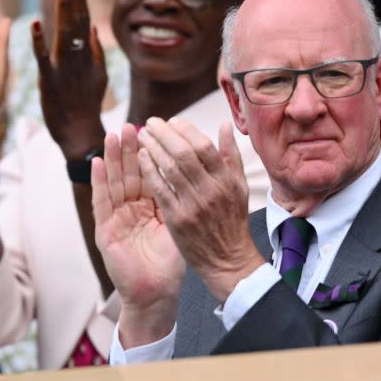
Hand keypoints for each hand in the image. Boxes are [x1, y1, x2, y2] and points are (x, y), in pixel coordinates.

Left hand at [32, 0, 107, 159]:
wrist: (81, 134)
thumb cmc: (87, 105)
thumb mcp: (98, 75)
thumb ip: (95, 50)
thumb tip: (92, 27)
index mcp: (86, 55)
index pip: (83, 20)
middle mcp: (77, 58)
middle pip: (75, 21)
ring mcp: (64, 69)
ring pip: (63, 34)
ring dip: (62, 10)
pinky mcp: (50, 82)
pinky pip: (43, 59)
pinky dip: (39, 42)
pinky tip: (35, 24)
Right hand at [93, 125, 182, 345]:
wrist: (155, 294)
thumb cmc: (169, 263)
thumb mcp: (182, 224)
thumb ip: (187, 197)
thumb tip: (203, 171)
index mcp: (149, 206)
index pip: (150, 173)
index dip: (153, 152)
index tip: (156, 129)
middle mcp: (131, 209)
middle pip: (129, 173)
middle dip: (130, 148)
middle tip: (132, 124)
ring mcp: (116, 219)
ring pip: (114, 182)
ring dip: (112, 158)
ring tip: (112, 135)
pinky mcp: (105, 231)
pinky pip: (101, 203)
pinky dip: (98, 182)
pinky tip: (96, 164)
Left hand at [139, 119, 262, 302]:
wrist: (227, 259)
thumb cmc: (232, 220)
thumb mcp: (239, 186)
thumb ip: (231, 155)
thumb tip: (223, 125)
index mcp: (227, 179)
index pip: (203, 146)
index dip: (185, 130)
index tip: (172, 121)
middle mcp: (211, 190)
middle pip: (183, 153)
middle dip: (164, 134)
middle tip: (151, 123)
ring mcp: (193, 205)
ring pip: (169, 168)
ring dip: (153, 148)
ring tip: (142, 136)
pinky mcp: (177, 219)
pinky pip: (160, 189)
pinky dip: (150, 171)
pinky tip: (141, 158)